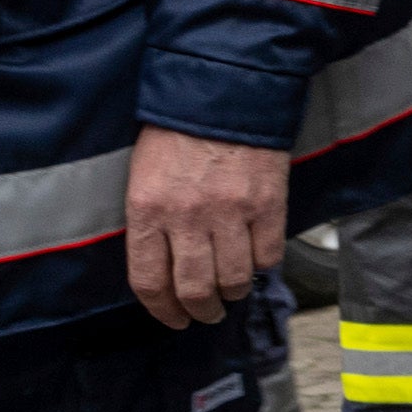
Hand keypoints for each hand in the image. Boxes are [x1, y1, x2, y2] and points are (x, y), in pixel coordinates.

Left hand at [127, 130, 290, 326]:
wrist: (223, 93)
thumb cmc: (177, 133)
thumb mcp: (143, 177)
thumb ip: (151, 223)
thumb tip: (166, 269)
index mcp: (147, 209)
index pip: (150, 281)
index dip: (163, 310)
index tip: (174, 318)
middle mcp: (187, 216)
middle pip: (195, 290)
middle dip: (202, 310)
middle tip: (207, 312)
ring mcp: (230, 211)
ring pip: (234, 279)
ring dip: (234, 292)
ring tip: (233, 289)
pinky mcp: (267, 204)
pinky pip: (268, 256)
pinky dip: (263, 264)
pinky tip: (256, 256)